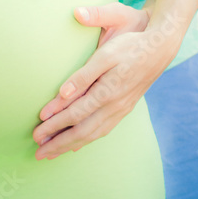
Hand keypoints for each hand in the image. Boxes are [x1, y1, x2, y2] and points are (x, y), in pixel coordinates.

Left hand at [33, 2, 177, 159]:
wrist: (160, 48)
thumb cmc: (130, 45)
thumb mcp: (105, 54)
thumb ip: (83, 75)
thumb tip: (62, 93)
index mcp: (107, 92)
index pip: (75, 114)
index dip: (55, 124)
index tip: (37, 131)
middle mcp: (114, 106)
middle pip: (82, 131)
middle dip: (59, 143)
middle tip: (38, 152)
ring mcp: (121, 109)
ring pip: (92, 134)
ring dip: (71, 145)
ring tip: (52, 153)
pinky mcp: (125, 108)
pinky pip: (103, 130)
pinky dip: (88, 139)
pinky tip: (78, 144)